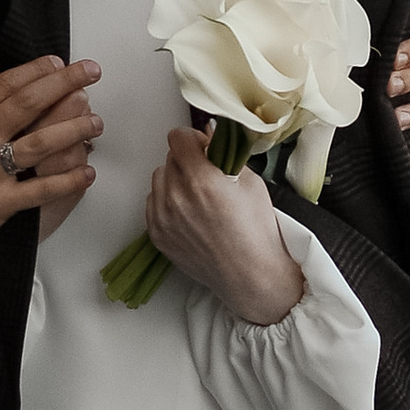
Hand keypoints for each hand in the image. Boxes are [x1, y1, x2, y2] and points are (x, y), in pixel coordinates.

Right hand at [0, 54, 102, 278]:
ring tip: (96, 121)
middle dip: (64, 85)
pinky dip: (67, 181)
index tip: (59, 62)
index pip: (3, 86)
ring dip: (73, 130)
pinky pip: (39, 191)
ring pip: (40, 144)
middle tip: (92, 72)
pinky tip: (87, 171)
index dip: (35, 71)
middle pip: (28, 105)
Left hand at [145, 128, 303, 326]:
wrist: (250, 274)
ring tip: (198, 197)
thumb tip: (209, 134)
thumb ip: (225, 154)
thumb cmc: (256, 232)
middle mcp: (176, 196)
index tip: (204, 148)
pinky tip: (189, 213)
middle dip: (187, 161)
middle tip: (207, 176)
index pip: (178, 137)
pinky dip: (167, 202)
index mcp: (201, 179)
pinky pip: (153, 203)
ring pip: (159, 179)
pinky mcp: (156, 234)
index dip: (194, 139)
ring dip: (175, 181)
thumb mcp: (251, 183)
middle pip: (170, 158)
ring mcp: (162, 217)